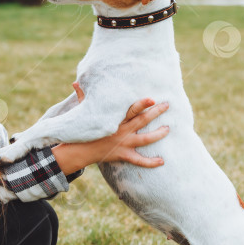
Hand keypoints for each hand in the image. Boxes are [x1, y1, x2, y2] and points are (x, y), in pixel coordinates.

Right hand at [51, 84, 168, 173]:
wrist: (80, 150)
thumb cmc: (84, 129)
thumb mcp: (83, 112)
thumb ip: (83, 97)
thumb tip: (75, 82)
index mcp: (115, 119)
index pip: (131, 109)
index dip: (142, 104)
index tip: (152, 98)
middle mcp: (122, 130)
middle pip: (142, 120)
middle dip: (156, 112)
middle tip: (168, 105)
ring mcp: (124, 143)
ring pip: (145, 139)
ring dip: (158, 134)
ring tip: (168, 129)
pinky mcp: (123, 155)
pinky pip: (139, 160)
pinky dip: (150, 162)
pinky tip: (162, 161)